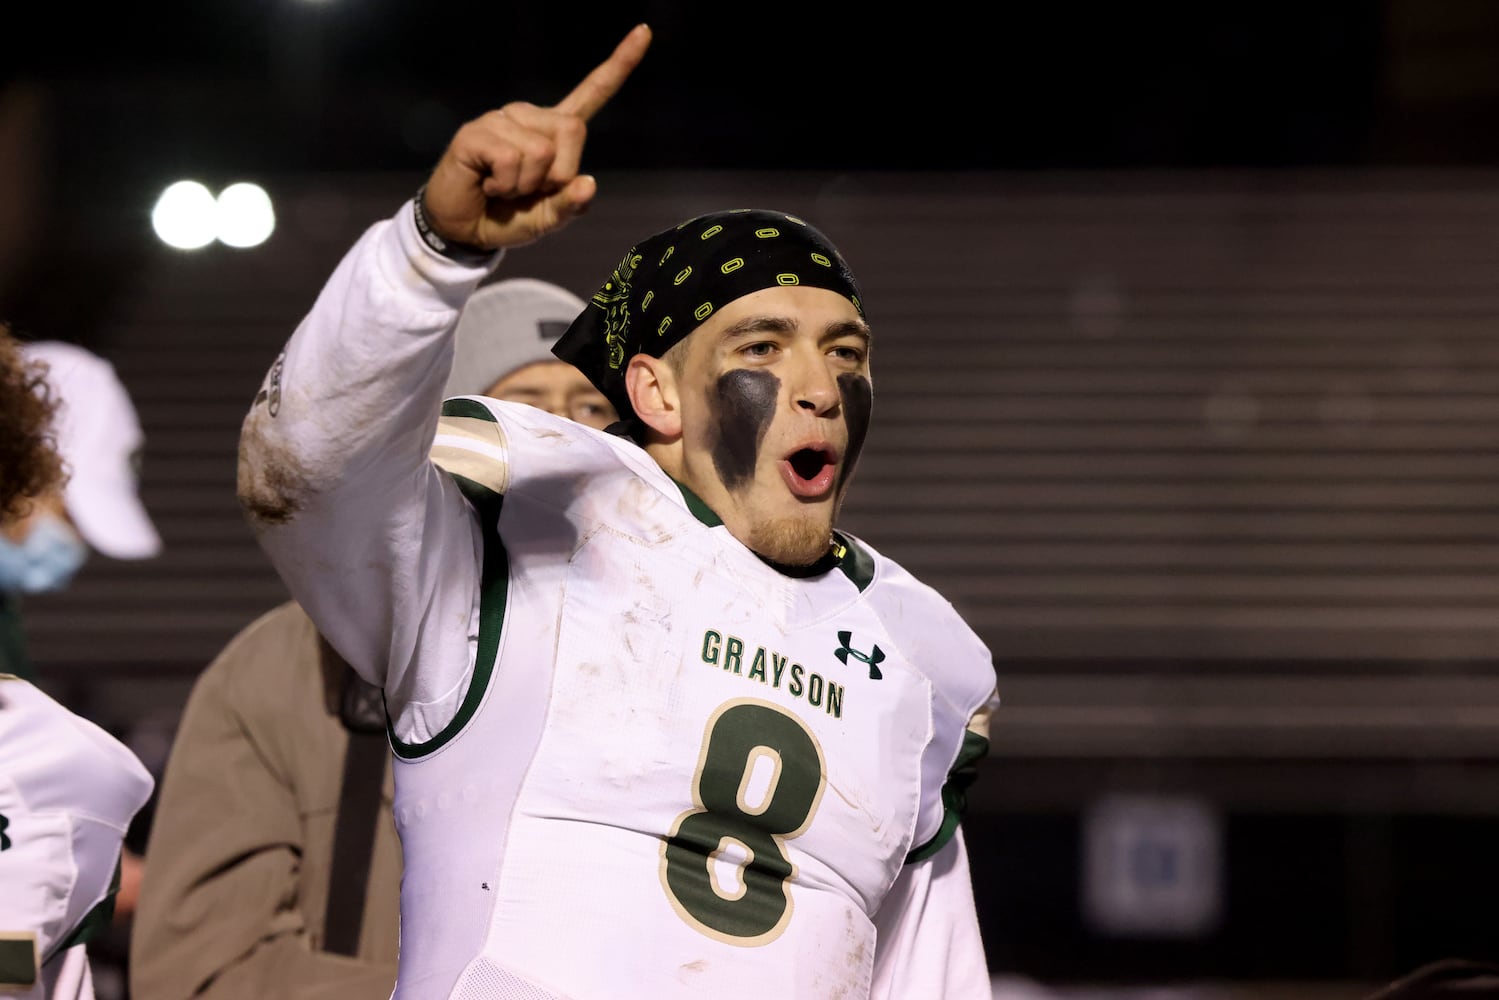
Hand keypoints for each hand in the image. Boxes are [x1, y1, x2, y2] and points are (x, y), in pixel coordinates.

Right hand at [422, 23, 651, 251]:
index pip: (592, 92)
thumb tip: (588, 183)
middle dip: (558, 174)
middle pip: (573, 130)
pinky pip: (510, 159)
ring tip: (502, 187)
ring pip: (541, 151)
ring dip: (525, 185)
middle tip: (528, 188)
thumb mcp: (548, 218)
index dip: (619, 64)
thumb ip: (571, 206)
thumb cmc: (507, 217)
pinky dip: (504, 185)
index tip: (644, 32)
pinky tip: (487, 184)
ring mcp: (501, 120)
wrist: (464, 230)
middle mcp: (530, 116)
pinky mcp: (476, 132)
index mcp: (553, 130)